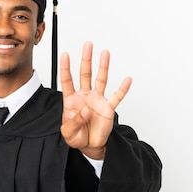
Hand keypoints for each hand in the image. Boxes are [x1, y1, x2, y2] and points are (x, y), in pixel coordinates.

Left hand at [60, 41, 131, 159]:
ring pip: (101, 79)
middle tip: (88, 45)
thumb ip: (73, 122)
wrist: (90, 145)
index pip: (67, 80)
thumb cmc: (77, 137)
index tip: (65, 55)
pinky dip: (123, 89)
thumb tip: (84, 111)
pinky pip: (117, 96)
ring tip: (105, 53)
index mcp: (72, 100)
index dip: (66, 68)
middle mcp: (85, 96)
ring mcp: (97, 100)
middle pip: (85, 73)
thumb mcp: (68, 132)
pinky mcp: (108, 107)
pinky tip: (127, 80)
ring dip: (103, 66)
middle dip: (86, 59)